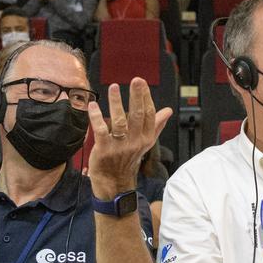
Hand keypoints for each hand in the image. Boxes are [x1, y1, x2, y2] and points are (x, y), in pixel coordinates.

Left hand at [86, 79, 171, 199]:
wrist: (114, 182)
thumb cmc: (128, 159)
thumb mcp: (145, 142)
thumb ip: (156, 125)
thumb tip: (168, 111)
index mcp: (145, 138)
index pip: (148, 114)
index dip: (146, 98)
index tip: (142, 83)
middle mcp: (135, 141)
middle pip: (137, 115)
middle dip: (137, 96)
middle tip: (136, 80)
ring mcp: (119, 146)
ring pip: (120, 121)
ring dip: (116, 103)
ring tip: (114, 87)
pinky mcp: (104, 149)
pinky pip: (101, 131)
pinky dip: (96, 117)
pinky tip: (93, 105)